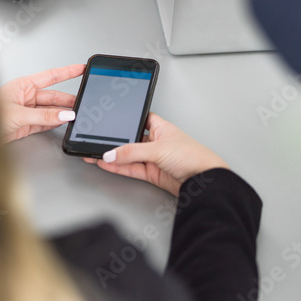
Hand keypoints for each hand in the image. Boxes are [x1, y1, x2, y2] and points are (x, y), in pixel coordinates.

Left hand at [0, 64, 84, 142]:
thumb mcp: (19, 115)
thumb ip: (44, 116)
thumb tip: (64, 114)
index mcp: (22, 86)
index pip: (50, 76)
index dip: (67, 72)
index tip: (81, 68)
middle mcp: (26, 97)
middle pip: (53, 96)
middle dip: (68, 100)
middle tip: (82, 103)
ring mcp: (27, 111)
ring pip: (51, 110)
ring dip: (62, 113)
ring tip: (75, 115)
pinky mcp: (27, 125)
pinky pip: (46, 121)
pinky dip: (55, 123)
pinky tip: (63, 123)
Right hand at [83, 113, 228, 195]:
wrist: (204, 181)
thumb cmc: (193, 156)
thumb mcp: (158, 149)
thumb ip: (132, 152)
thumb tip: (111, 153)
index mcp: (161, 127)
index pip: (139, 119)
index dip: (127, 119)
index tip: (111, 120)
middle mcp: (157, 142)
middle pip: (131, 140)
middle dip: (116, 141)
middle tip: (97, 140)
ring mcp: (153, 158)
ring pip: (129, 156)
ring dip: (114, 155)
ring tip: (95, 153)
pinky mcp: (151, 173)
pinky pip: (131, 168)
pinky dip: (118, 167)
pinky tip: (106, 163)